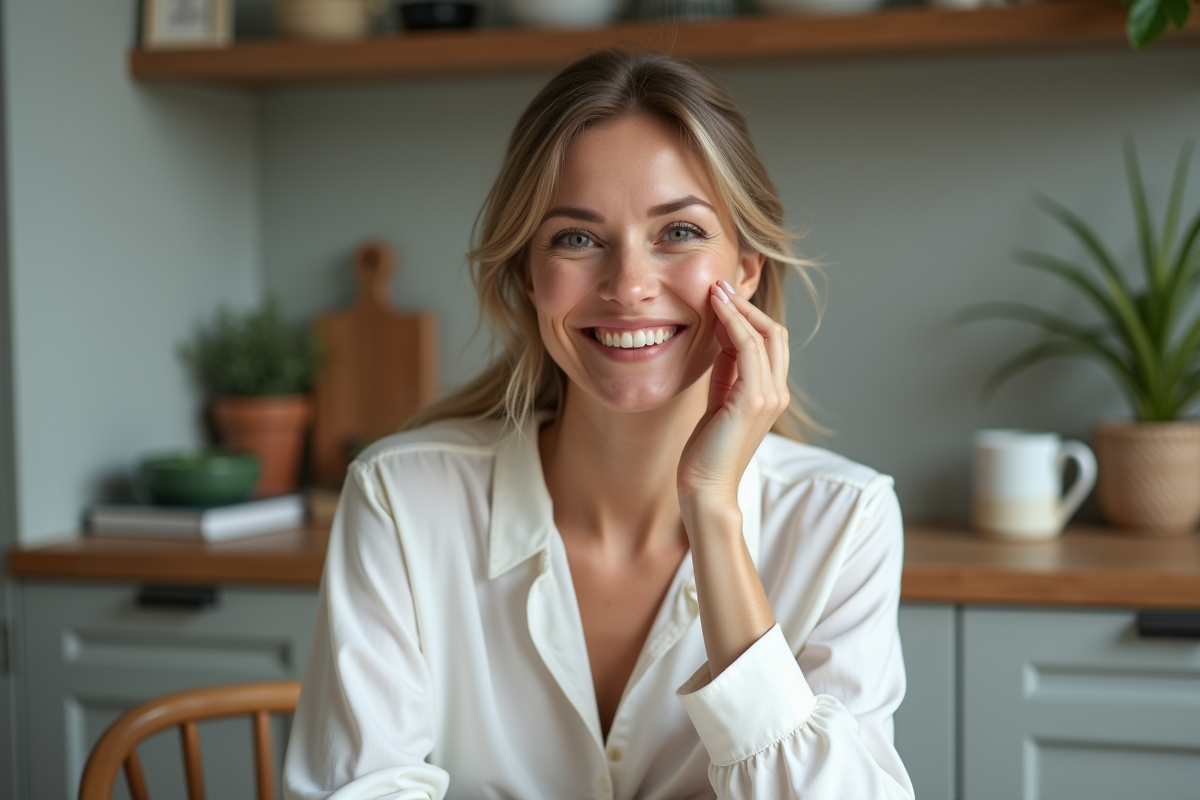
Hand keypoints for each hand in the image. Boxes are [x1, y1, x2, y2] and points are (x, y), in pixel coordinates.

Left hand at [677, 280, 790, 509]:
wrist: (705, 486)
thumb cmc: (708, 449)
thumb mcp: (719, 400)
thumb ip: (727, 372)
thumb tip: (724, 338)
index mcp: (771, 392)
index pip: (770, 341)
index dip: (748, 314)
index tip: (721, 295)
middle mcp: (778, 392)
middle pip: (774, 332)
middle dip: (746, 305)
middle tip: (718, 285)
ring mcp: (769, 396)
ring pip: (765, 334)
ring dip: (738, 308)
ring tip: (714, 290)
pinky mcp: (753, 399)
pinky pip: (749, 349)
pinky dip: (733, 324)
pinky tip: (715, 311)